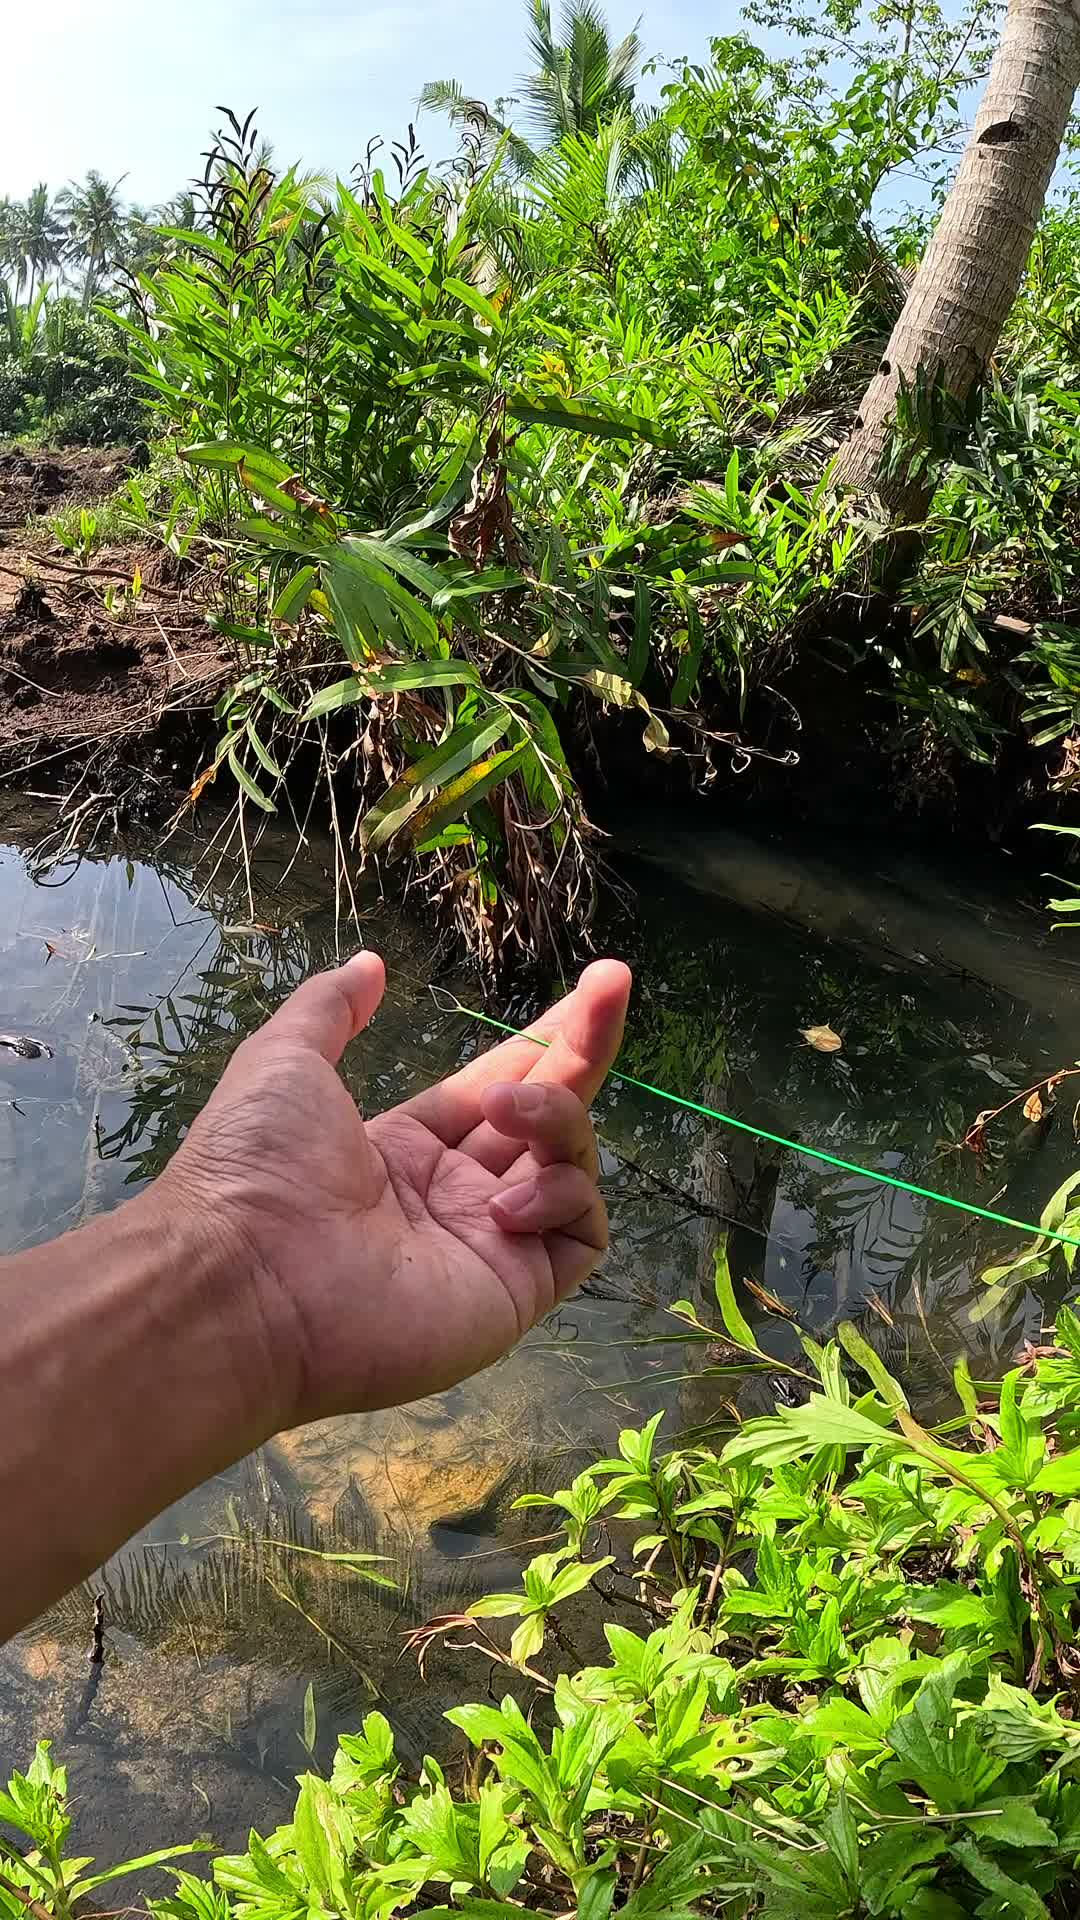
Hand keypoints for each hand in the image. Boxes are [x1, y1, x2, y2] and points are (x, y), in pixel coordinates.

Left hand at [161, 953, 630, 1424]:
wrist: (247, 1283)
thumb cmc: (256, 1169)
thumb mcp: (285, 1060)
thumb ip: (332, 1007)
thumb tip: (370, 963)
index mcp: (407, 1147)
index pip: (498, 1085)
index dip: (545, 1038)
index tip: (594, 985)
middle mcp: (456, 1194)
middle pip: (547, 1114)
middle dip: (583, 1047)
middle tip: (614, 983)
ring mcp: (490, 1243)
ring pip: (570, 1164)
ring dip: (556, 1118)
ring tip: (507, 1111)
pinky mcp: (516, 1290)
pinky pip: (580, 1232)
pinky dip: (561, 1196)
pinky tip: (504, 1200)